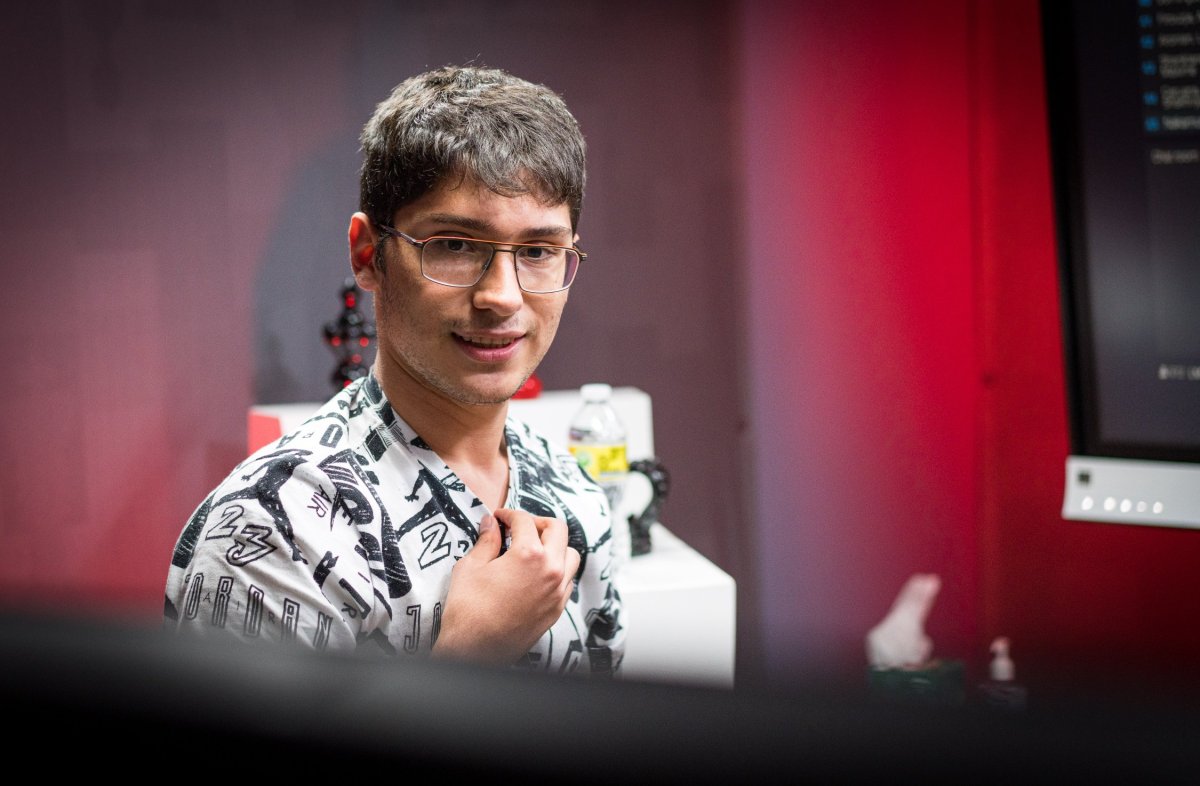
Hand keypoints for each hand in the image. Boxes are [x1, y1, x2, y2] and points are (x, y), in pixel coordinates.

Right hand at [432, 509, 580, 665]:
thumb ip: (486, 541)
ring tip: (532, 549)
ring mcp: (557, 592)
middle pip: (558, 530)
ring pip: (570, 555)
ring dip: (554, 546)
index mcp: (530, 555)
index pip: (525, 521)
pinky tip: (537, 573)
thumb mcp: (471, 567)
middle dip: (538, 523)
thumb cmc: (469, 610)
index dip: (510, 514)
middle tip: (518, 528)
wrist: (474, 651)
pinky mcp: (557, 610)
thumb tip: (491, 524)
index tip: (500, 518)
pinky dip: (557, 570)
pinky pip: (567, 581)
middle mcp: (551, 571)